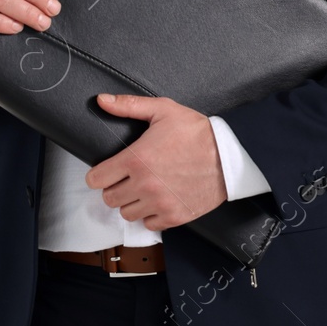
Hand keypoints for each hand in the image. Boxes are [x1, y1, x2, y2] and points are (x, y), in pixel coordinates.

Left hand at [84, 94, 227, 230]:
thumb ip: (129, 105)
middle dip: (114, 188)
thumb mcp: (163, 110)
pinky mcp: (174, 217)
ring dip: (131, 202)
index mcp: (136, 160)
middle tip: (126, 178)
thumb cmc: (197, 132)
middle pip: (109, 199)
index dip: (98, 174)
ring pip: (127, 214)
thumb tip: (102, 100)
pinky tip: (158, 199)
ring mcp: (159, 204)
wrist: (230, 155)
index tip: (106, 171)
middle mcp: (145, 185)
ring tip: (143, 188)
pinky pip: (149, 224)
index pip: (96, 179)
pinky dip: (150, 214)